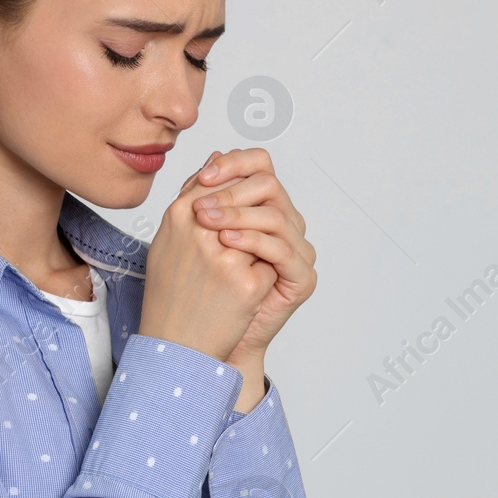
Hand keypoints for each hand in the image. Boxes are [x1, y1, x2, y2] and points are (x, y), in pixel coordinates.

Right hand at [138, 163, 277, 362]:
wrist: (174, 346)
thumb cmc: (172, 294)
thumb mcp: (171, 239)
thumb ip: (193, 195)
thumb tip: (218, 158)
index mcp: (179, 214)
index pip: (223, 175)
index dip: (242, 183)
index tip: (247, 199)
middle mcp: (200, 229)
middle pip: (255, 191)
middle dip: (265, 207)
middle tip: (264, 227)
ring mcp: (224, 255)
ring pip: (268, 226)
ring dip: (264, 243)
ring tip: (249, 263)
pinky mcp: (245, 282)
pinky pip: (272, 263)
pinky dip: (266, 275)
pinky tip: (247, 293)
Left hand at [187, 147, 316, 364]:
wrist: (206, 339)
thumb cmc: (200, 290)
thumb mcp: (197, 233)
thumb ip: (206, 197)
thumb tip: (209, 158)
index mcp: (263, 208)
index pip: (260, 167)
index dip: (233, 165)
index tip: (201, 178)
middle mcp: (285, 226)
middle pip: (271, 186)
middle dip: (232, 191)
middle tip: (199, 205)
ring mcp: (296, 252)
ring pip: (276, 216)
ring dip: (238, 214)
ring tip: (207, 222)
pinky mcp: (301, 278)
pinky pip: (282, 251)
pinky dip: (254, 242)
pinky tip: (227, 243)